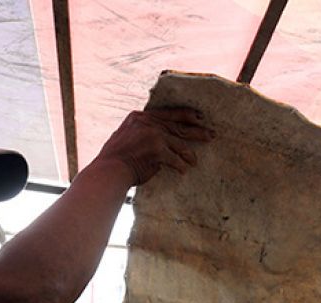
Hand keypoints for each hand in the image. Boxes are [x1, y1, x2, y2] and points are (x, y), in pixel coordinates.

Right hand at [95, 107, 214, 185]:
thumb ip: (142, 131)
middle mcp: (148, 122)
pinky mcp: (158, 150)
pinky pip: (175, 159)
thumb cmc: (115, 158)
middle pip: (179, 126)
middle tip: (211, 134)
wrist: (110, 170)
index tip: (198, 117)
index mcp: (140, 116)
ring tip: (195, 160)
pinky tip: (184, 171)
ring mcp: (154, 135)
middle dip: (197, 131)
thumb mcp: (126, 135)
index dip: (185, 115)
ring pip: (180, 143)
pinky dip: (180, 166)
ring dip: (190, 154)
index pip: (168, 113)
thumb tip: (159, 138)